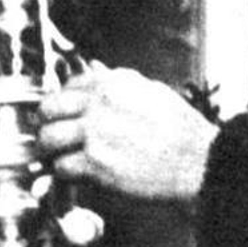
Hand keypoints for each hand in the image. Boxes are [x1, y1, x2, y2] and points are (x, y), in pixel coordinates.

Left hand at [36, 65, 216, 202]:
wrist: (200, 162)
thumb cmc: (183, 132)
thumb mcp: (153, 92)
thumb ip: (120, 83)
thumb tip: (96, 71)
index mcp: (113, 82)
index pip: (68, 86)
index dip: (64, 104)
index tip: (66, 117)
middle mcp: (100, 103)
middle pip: (48, 109)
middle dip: (47, 125)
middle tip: (54, 139)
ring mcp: (95, 132)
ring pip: (48, 138)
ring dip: (52, 152)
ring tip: (62, 159)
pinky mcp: (96, 163)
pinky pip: (62, 167)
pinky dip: (66, 174)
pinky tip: (78, 175)